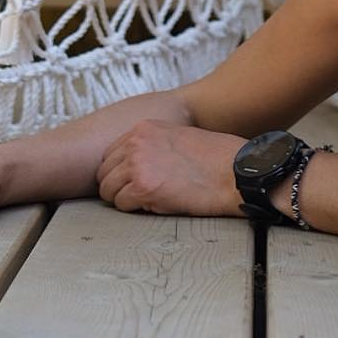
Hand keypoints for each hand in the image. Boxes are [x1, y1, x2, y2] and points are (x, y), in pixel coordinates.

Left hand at [95, 119, 246, 219]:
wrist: (233, 171)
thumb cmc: (214, 158)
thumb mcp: (176, 137)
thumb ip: (152, 145)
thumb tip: (134, 162)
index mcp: (144, 128)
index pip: (109, 153)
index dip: (118, 171)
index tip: (129, 180)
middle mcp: (136, 143)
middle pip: (104, 172)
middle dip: (116, 186)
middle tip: (135, 195)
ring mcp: (137, 165)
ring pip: (108, 190)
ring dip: (123, 198)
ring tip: (146, 200)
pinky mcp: (143, 188)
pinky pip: (121, 204)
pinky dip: (134, 209)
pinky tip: (154, 204)